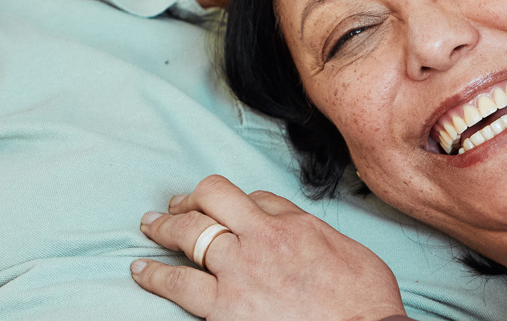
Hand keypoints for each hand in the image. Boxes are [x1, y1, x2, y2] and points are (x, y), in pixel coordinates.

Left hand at [133, 175, 405, 320]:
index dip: (235, 200)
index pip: (253, 196)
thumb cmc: (364, 301)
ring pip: (188, 236)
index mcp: (293, 224)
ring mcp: (238, 273)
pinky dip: (155, 275)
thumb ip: (311, 232)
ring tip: (150, 227)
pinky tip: (142, 271)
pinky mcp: (222, 309)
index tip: (223, 207)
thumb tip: (292, 226)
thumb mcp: (347, 249)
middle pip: (212, 200)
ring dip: (164, 228)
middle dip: (188, 201)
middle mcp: (261, 239)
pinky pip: (178, 284)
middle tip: (173, 207)